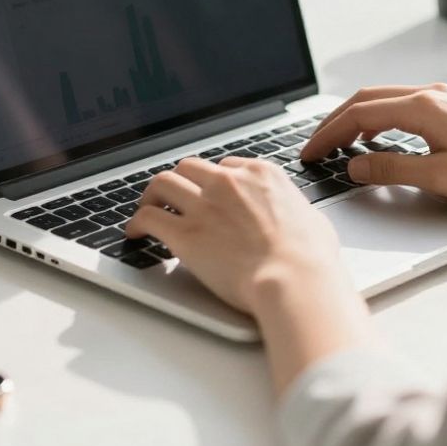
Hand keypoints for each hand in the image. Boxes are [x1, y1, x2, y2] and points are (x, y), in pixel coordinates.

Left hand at [125, 156, 346, 313]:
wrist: (295, 279)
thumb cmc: (311, 258)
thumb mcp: (311, 219)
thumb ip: (290, 210)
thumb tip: (292, 217)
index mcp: (260, 174)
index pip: (225, 166)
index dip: (213, 181)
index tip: (208, 194)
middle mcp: (228, 183)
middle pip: (189, 167)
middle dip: (180, 181)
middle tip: (173, 196)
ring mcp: (204, 206)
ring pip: (163, 183)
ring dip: (153, 195)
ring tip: (148, 208)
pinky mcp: (185, 235)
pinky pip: (149, 217)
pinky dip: (137, 222)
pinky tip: (135, 233)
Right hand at [301, 83, 446, 208]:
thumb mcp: (439, 176)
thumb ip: (391, 170)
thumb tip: (355, 167)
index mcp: (421, 107)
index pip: (357, 115)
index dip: (327, 135)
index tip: (309, 154)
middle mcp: (430, 95)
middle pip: (366, 100)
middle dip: (335, 123)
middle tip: (314, 147)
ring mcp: (445, 99)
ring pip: (385, 101)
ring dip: (357, 119)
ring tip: (339, 143)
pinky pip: (405, 106)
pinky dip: (381, 119)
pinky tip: (380, 138)